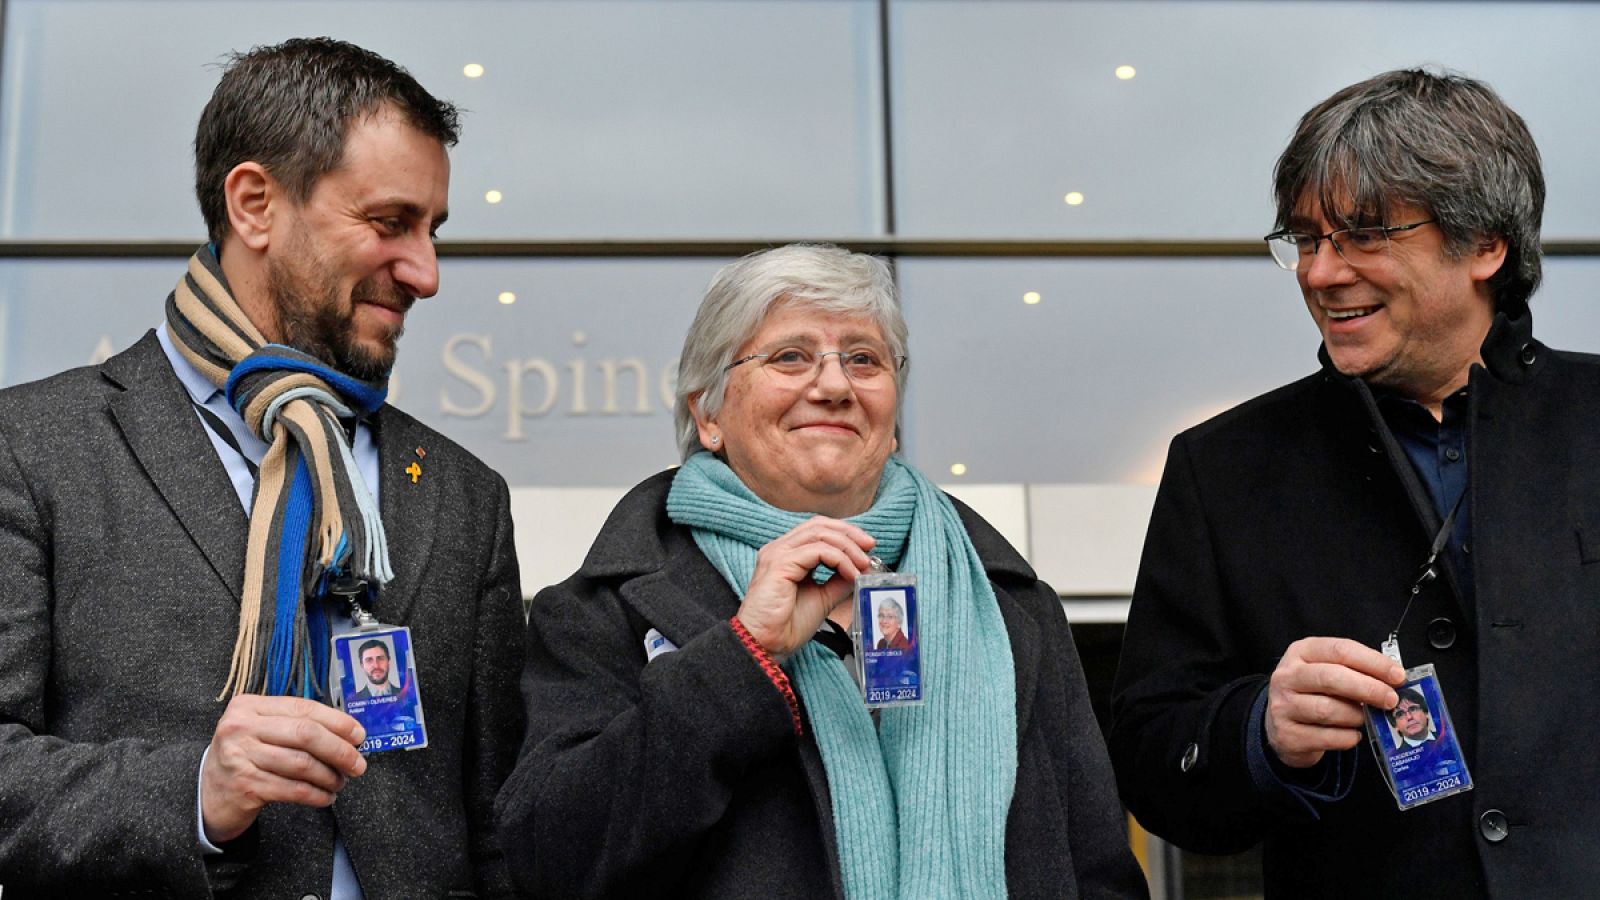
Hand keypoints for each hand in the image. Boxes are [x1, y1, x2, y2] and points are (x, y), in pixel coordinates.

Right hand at [200, 695, 367, 843]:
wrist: (208, 794)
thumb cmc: (245, 758)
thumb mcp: (262, 731)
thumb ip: (295, 725)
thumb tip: (348, 733)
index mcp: (249, 706)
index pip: (303, 708)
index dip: (337, 721)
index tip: (359, 735)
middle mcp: (241, 727)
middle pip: (305, 734)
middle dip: (339, 750)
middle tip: (358, 765)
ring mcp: (240, 756)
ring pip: (302, 764)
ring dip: (330, 776)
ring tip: (340, 782)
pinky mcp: (244, 786)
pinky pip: (293, 789)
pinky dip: (316, 794)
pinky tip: (325, 797)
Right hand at [736, 517, 875, 663]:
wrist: (766, 645)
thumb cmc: (786, 625)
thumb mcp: (822, 598)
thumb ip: (839, 580)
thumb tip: (862, 569)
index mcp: (786, 554)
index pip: (817, 528)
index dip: (845, 533)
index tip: (867, 548)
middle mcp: (779, 548)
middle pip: (819, 525)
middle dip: (849, 534)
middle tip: (870, 548)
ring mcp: (777, 553)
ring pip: (820, 534)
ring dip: (847, 547)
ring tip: (863, 564)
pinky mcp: (780, 564)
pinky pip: (818, 551)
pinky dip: (840, 560)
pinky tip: (851, 574)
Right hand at [1265, 637, 1404, 768]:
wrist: (1280, 727)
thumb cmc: (1313, 694)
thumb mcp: (1327, 672)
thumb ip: (1354, 672)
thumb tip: (1393, 682)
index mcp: (1300, 652)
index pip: (1340, 650)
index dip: (1373, 662)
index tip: (1398, 676)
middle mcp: (1286, 676)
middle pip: (1331, 678)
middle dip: (1368, 689)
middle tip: (1391, 700)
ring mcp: (1282, 706)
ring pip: (1328, 710)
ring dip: (1356, 716)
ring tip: (1365, 718)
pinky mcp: (1287, 735)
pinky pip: (1327, 737)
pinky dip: (1348, 738)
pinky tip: (1352, 734)